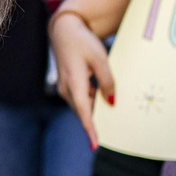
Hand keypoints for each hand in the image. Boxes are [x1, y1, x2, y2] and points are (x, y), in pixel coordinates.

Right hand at [50, 11, 110, 147]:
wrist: (64, 31)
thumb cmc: (83, 43)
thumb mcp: (100, 59)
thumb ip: (107, 82)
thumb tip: (111, 102)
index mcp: (74, 83)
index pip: (83, 112)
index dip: (90, 129)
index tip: (95, 145)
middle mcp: (66, 88)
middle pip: (82, 112)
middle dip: (94, 123)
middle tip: (111, 133)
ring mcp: (64, 86)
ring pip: (80, 106)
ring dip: (92, 112)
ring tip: (110, 117)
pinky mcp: (66, 83)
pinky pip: (79, 99)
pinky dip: (89, 103)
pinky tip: (101, 100)